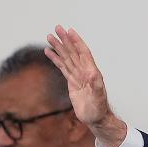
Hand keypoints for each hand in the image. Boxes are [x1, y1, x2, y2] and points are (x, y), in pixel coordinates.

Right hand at [44, 26, 127, 146]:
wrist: (96, 118)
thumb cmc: (98, 109)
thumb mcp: (98, 98)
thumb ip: (96, 85)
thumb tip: (92, 73)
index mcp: (92, 72)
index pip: (83, 53)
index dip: (77, 42)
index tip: (69, 31)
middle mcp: (85, 71)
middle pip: (73, 52)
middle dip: (65, 40)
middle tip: (57, 27)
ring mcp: (78, 76)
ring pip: (67, 58)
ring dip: (59, 47)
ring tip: (49, 36)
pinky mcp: (72, 81)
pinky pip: (63, 67)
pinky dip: (56, 59)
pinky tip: (49, 52)